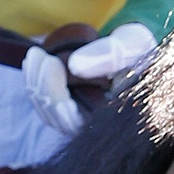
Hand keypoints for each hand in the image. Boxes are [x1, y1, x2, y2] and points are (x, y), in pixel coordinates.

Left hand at [24, 24, 156, 134]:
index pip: (76, 122)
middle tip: (40, 56)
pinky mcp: (70, 116)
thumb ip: (111, 53)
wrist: (140, 56)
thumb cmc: (140, 53)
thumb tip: (75, 65)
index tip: (52, 64)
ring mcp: (82, 124)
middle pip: (57, 118)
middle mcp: (97, 130)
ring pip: (47, 114)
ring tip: (35, 54)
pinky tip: (33, 63)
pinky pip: (45, 107)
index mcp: (116, 120)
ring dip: (35, 83)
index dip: (56, 98)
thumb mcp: (134, 44)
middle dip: (43, 85)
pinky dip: (36, 84)